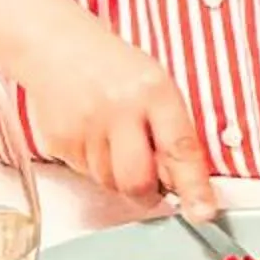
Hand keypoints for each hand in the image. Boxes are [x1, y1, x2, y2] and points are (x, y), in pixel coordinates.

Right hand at [10, 14, 216, 215]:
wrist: (55, 47)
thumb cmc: (114, 67)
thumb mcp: (156, 86)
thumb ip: (172, 131)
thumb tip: (183, 183)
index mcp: (153, 92)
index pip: (180, 148)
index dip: (194, 187)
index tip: (203, 212)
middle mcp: (118, 111)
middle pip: (137, 182)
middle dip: (148, 192)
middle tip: (150, 181)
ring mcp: (84, 128)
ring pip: (110, 184)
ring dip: (118, 175)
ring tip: (114, 139)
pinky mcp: (59, 142)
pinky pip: (85, 174)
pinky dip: (94, 165)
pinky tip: (92, 135)